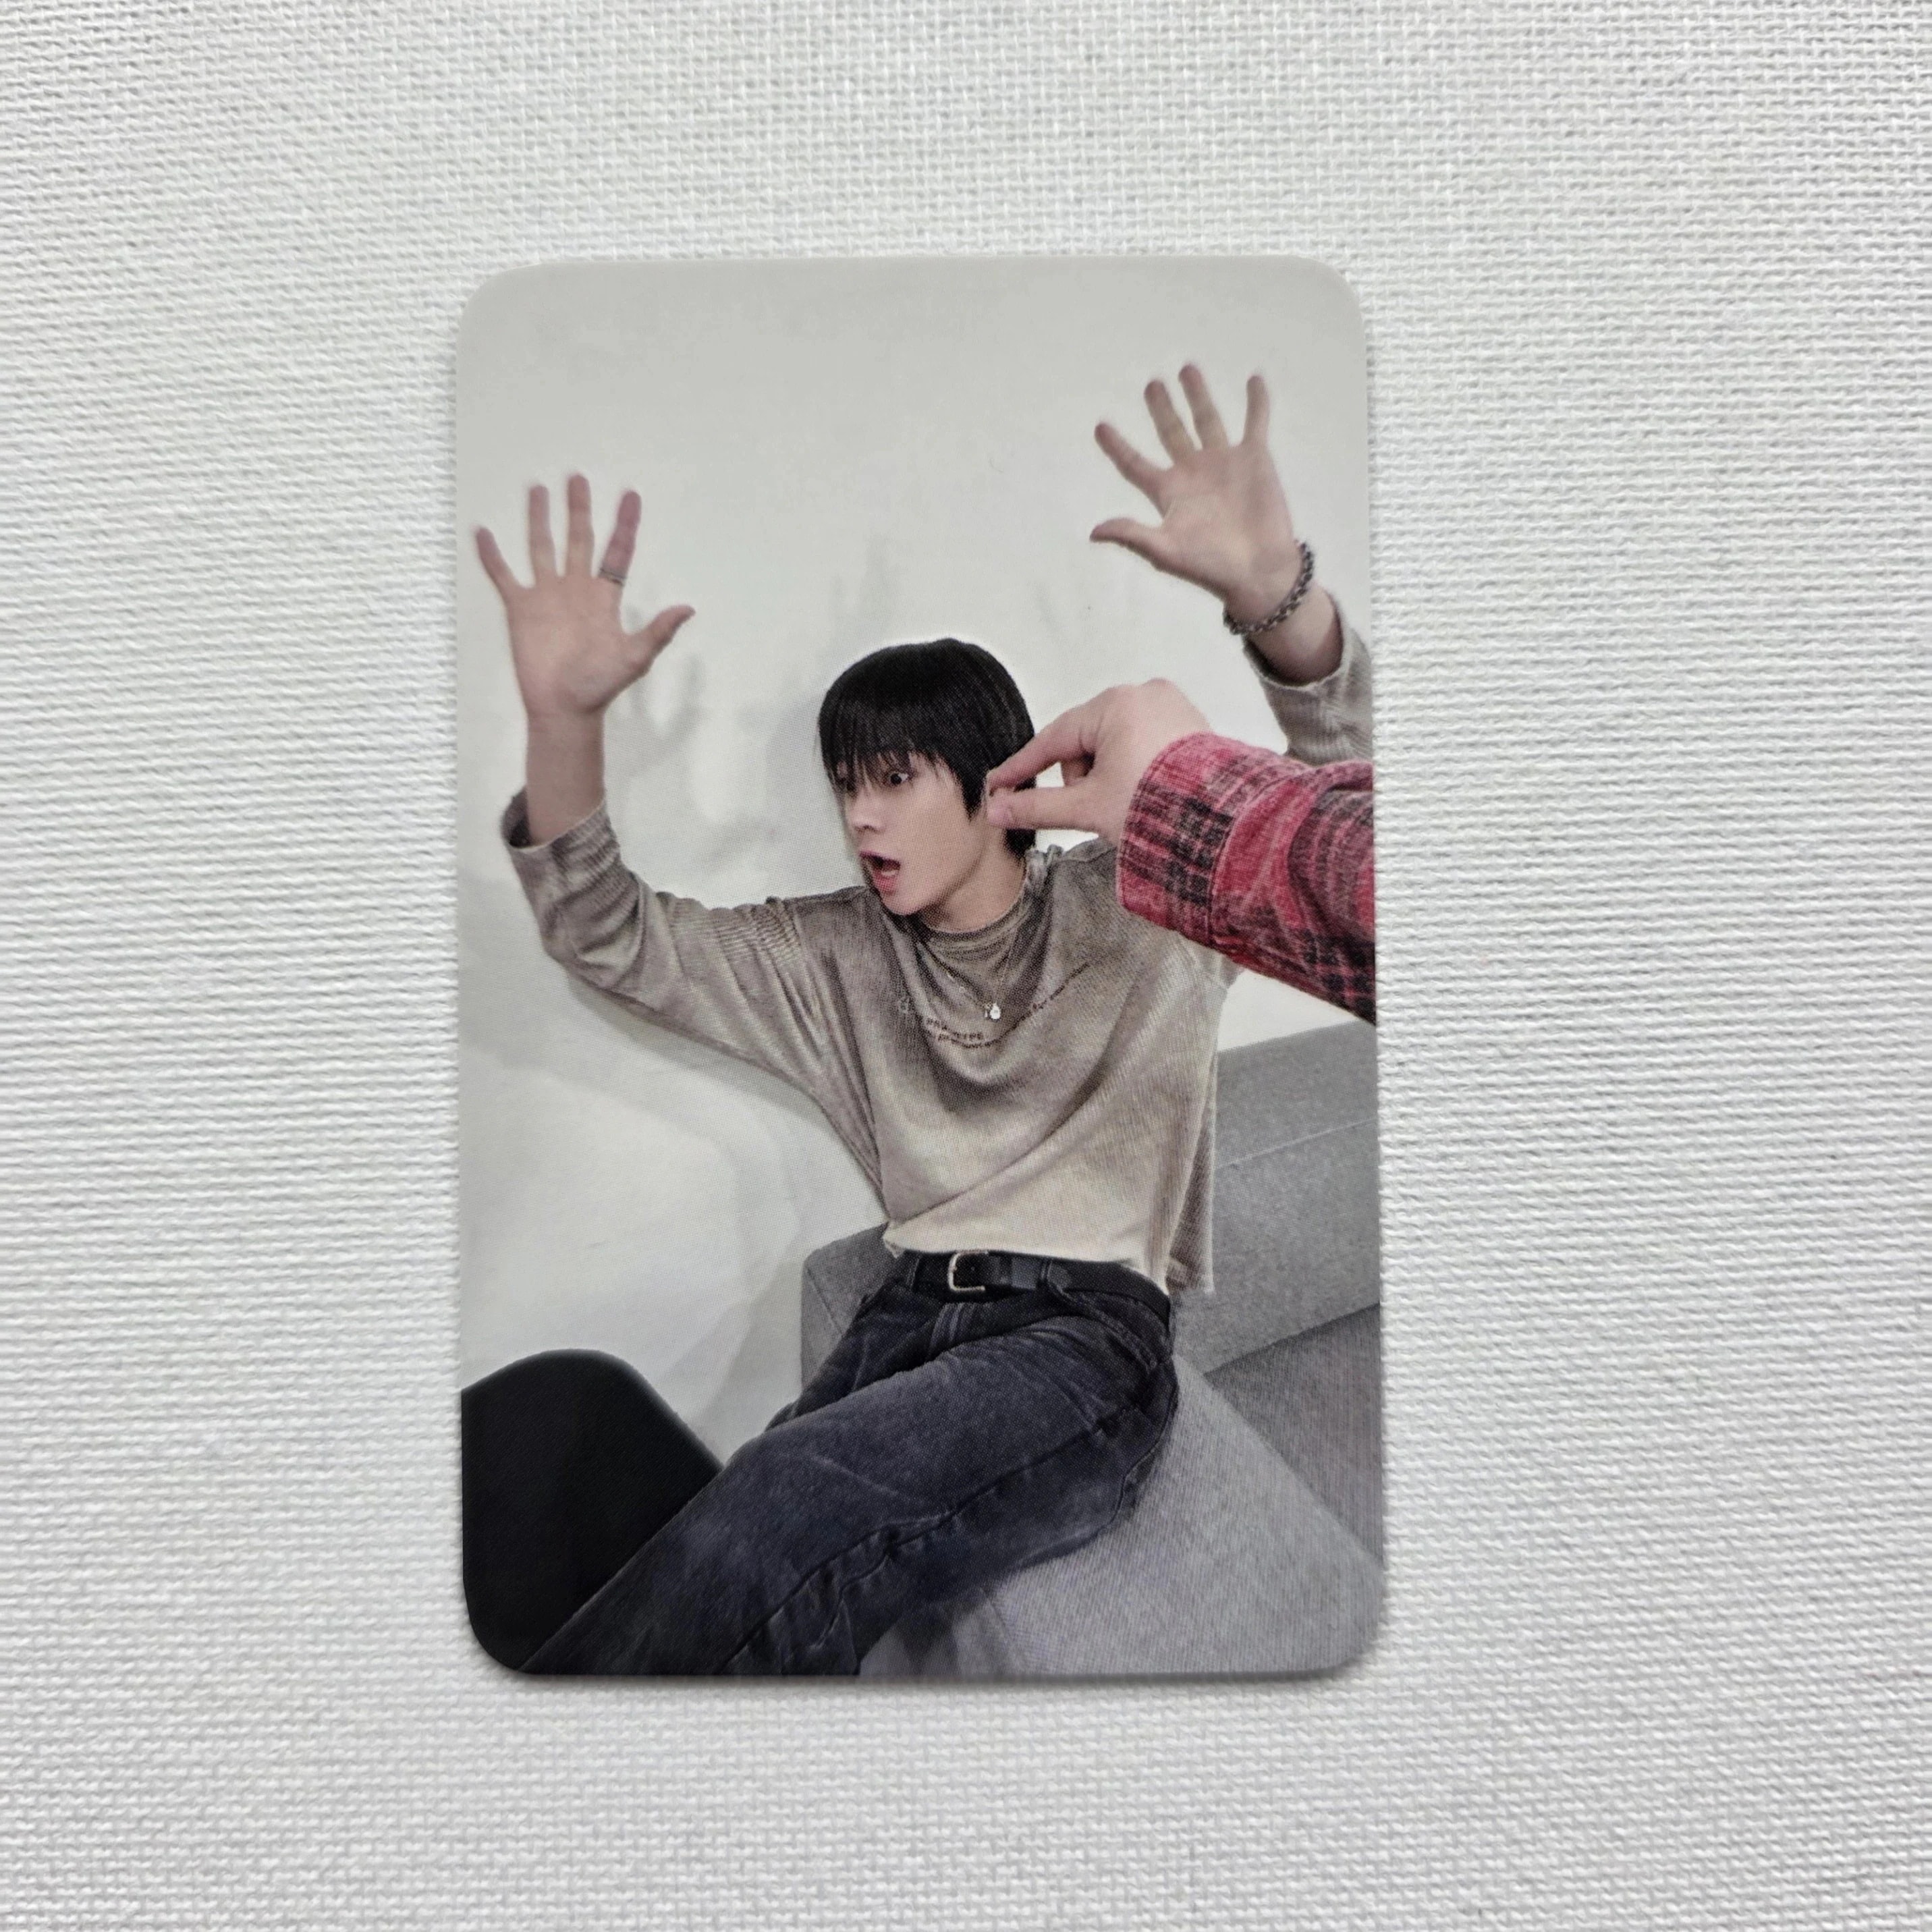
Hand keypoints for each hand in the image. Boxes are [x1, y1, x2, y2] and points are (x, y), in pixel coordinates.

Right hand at [475, 475, 692, 721]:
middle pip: (578, 539)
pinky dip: (492, 556)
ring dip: (539, 519)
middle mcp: (575, 590)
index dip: (625, 524)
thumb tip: (688, 608)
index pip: (617, 552)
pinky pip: (503, 576)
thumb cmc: (599, 686)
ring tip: (536, 488)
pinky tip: (483, 532)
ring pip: (542, 547)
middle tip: (577, 477)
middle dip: (578, 509)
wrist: (563, 709)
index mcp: (603, 598)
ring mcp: (546, 597)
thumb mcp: (634, 658)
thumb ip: (658, 631)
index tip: (631, 495)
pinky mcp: (520, 609)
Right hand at [984, 680, 1212, 846]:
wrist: (1222, 822)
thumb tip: (998, 810)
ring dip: (1110, 773)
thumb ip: (1037, 806)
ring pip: (1116, 742)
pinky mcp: (1192, 724)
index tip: (1000, 785)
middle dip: (1082, 776)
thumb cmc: (1158, 806)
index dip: (1023, 767)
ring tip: (1130, 801)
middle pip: (1087, 740)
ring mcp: (1172, 706)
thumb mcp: (1088, 807)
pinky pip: (1146, 743)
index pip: (1054, 738)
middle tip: (1097, 806)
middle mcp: (1143, 694)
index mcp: (1114, 705)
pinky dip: (1137, 767)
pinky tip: (1147, 792)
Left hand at [1092, 367, 1302, 623]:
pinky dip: (1256, 402)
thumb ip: (1132, 535)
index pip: (1135, 464)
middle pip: (1171, 433)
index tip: (1100, 426)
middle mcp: (1193, 473)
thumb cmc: (1211, 566)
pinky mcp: (1255, 459)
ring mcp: (1224, 463)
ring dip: (1198, 395)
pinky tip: (1254, 379)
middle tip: (1152, 384)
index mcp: (1168, 492)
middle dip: (1161, 408)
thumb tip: (1094, 531)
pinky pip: (1255, 423)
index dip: (1117, 446)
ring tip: (1187, 368)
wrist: (1258, 571)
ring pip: (1207, 420)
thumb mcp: (1165, 551)